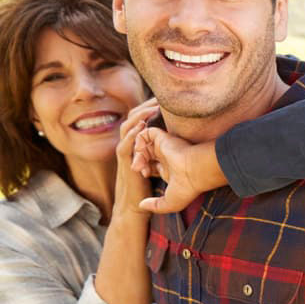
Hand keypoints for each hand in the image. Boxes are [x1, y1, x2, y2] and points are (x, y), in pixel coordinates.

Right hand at [113, 100, 159, 220]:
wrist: (134, 207)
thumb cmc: (146, 185)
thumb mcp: (156, 163)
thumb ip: (161, 150)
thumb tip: (179, 137)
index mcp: (135, 144)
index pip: (140, 120)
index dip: (149, 108)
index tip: (164, 99)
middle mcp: (128, 146)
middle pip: (132, 119)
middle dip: (145, 107)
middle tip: (159, 96)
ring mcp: (125, 154)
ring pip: (127, 128)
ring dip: (139, 117)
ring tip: (152, 107)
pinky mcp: (125, 164)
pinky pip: (125, 146)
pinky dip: (132, 135)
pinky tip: (141, 126)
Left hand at [132, 127, 223, 212]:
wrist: (196, 172)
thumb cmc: (188, 188)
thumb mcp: (170, 203)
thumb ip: (155, 206)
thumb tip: (141, 205)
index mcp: (170, 169)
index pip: (151, 165)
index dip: (143, 170)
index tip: (145, 176)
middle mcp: (167, 156)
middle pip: (146, 155)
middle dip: (138, 161)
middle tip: (138, 169)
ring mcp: (165, 146)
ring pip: (144, 145)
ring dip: (137, 153)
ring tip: (139, 162)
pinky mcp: (163, 138)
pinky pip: (145, 133)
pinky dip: (138, 139)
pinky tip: (140, 150)